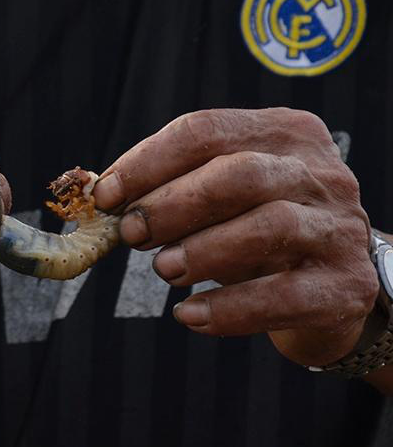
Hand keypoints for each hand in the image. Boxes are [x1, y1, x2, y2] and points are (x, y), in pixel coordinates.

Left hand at [92, 108, 375, 366]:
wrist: (330, 286)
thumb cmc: (256, 231)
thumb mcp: (217, 197)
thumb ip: (166, 189)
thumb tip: (100, 198)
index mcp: (283, 133)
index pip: (205, 131)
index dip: (146, 163)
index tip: (105, 196)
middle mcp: (320, 172)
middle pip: (240, 174)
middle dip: (173, 204)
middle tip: (131, 235)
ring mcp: (339, 228)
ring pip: (269, 227)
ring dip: (202, 249)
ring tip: (164, 270)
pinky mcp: (346, 286)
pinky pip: (285, 295)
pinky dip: (230, 308)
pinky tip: (189, 315)